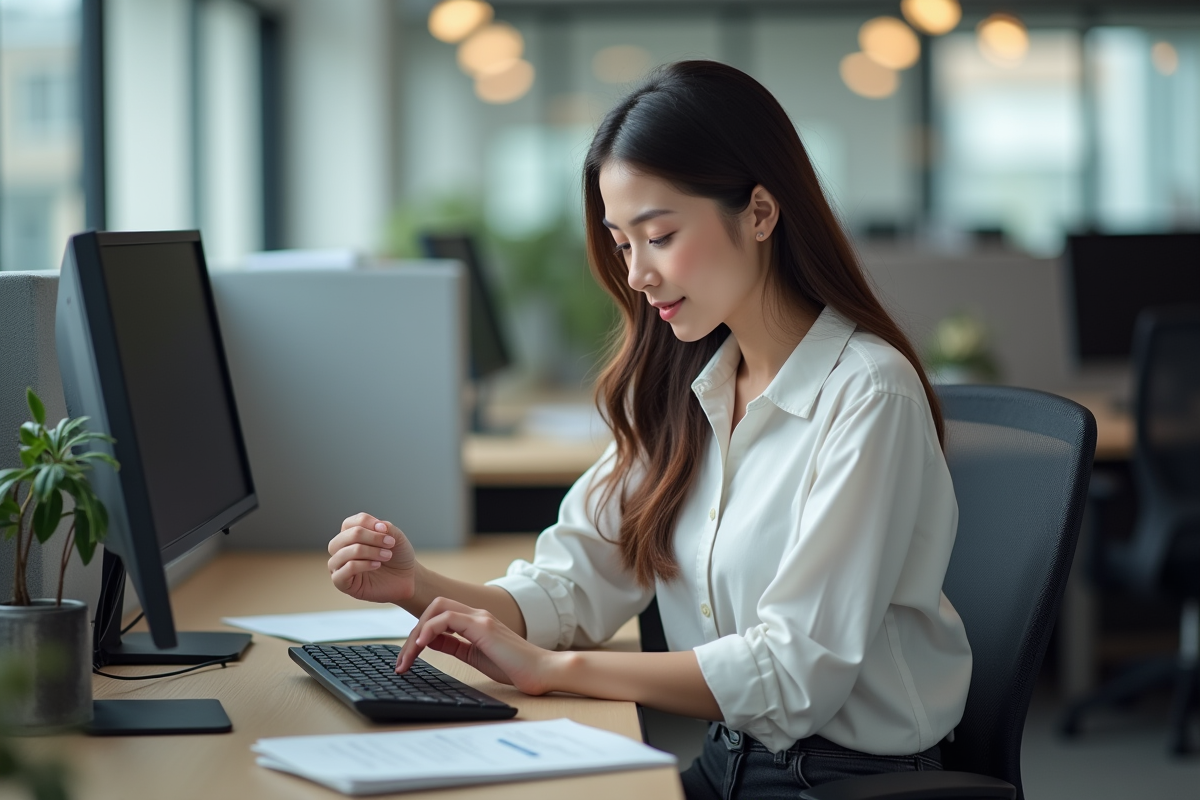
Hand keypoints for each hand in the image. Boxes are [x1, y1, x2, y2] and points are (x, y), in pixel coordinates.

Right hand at [328, 513, 416, 603]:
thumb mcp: (396, 537)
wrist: (407, 578)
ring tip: (387, 555)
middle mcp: (342, 550)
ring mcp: (340, 567)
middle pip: (344, 536)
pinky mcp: (343, 583)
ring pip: (344, 553)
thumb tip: (376, 525)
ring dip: (368, 551)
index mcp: (350, 536)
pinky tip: (377, 565)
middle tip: (390, 542)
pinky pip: (345, 570)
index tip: (385, 530)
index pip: (349, 523)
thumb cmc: (398, 557)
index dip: (367, 523)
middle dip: (370, 537)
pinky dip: (363, 565)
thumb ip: (385, 528)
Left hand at [396, 597, 559, 695]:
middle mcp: (477, 615)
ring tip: (407, 658)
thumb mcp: (476, 656)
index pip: (439, 616)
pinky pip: (448, 618)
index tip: (407, 659)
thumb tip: (430, 641)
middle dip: (413, 631)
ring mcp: (481, 618)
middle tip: (402, 661)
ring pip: (438, 608)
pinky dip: (429, 630)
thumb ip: (455, 646)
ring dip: (417, 632)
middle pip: (435, 606)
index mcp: (476, 622)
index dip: (419, 633)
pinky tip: (422, 647)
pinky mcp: (483, 626)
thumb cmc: (515, 668)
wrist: (543, 671)